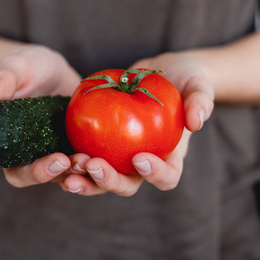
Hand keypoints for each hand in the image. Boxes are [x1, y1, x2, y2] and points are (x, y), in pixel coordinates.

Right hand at [0, 45, 80, 187]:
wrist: (55, 72)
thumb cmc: (28, 67)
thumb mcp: (17, 67)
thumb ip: (5, 79)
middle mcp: (18, 152)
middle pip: (21, 175)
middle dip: (40, 172)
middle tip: (60, 160)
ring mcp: (44, 154)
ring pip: (51, 175)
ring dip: (67, 173)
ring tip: (84, 160)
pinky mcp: (66, 151)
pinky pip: (73, 167)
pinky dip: (84, 168)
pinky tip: (97, 160)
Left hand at [59, 53, 213, 195]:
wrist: (153, 74)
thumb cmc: (182, 80)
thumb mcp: (197, 82)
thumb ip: (201, 99)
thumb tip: (198, 121)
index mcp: (168, 158)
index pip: (166, 177)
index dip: (155, 175)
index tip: (140, 158)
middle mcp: (141, 165)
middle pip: (127, 186)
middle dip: (110, 181)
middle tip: (93, 165)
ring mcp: (118, 158)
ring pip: (100, 180)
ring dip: (85, 178)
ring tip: (69, 166)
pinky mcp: (99, 147)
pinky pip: (84, 160)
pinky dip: (71, 162)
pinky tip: (57, 154)